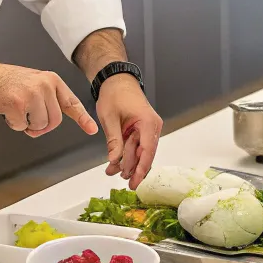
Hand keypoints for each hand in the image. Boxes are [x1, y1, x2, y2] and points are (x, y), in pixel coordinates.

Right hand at [0, 63, 97, 137]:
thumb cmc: (5, 81)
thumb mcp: (33, 83)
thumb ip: (46, 99)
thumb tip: (52, 121)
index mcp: (51, 80)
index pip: (71, 102)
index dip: (83, 118)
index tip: (92, 129)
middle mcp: (44, 85)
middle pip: (55, 121)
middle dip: (41, 126)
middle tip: (28, 118)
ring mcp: (32, 94)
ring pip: (40, 126)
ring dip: (27, 124)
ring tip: (16, 109)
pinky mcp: (17, 104)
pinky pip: (22, 127)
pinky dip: (13, 123)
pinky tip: (6, 109)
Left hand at [96, 74, 161, 188]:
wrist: (116, 80)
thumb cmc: (115, 94)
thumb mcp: (110, 118)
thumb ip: (114, 140)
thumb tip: (114, 160)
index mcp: (148, 122)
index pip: (147, 151)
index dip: (140, 169)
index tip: (134, 182)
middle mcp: (152, 126)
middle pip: (144, 155)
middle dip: (131, 168)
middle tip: (119, 178)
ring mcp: (148, 128)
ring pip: (140, 152)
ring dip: (127, 162)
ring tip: (112, 171)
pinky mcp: (142, 129)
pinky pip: (136, 146)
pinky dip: (126, 154)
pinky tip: (115, 163)